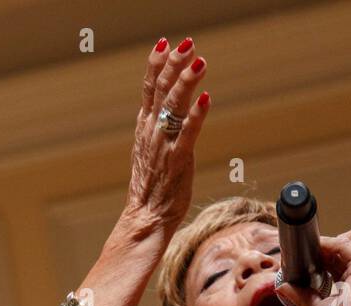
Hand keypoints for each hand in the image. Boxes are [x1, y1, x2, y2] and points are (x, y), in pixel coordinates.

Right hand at [122, 37, 210, 238]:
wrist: (146, 218)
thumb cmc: (152, 186)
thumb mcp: (150, 149)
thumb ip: (158, 125)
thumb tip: (169, 105)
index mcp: (145, 127)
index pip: (150, 88)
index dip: (156, 64)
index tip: (164, 42)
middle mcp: (152, 132)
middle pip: (162, 90)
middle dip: (174, 64)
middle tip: (187, 43)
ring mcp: (164, 146)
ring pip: (173, 107)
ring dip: (186, 83)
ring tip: (199, 61)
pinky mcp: (178, 161)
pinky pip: (188, 134)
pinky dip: (196, 116)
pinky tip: (206, 99)